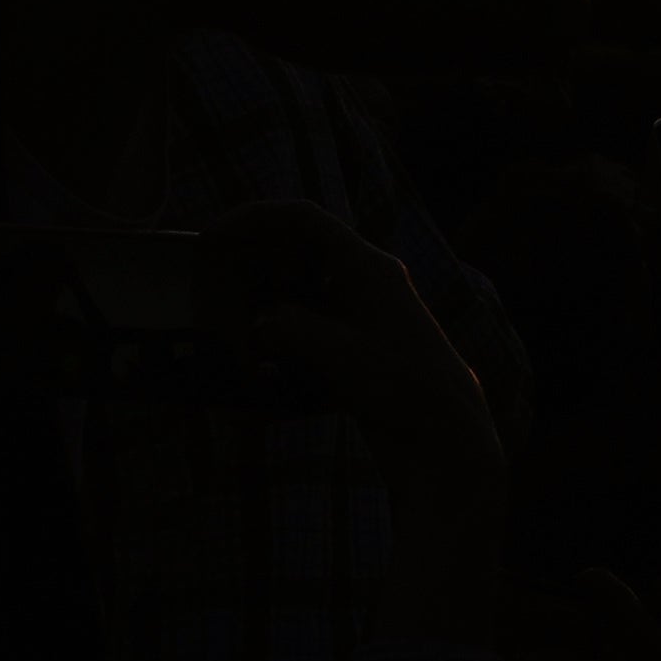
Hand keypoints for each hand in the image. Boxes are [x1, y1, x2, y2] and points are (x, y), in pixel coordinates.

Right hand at [197, 201, 506, 644]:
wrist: (447, 440)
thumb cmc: (406, 389)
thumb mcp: (342, 354)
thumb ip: (291, 329)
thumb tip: (257, 326)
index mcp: (368, 269)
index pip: (306, 222)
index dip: (257, 220)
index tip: (213, 238)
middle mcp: (365, 286)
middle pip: (297, 258)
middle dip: (254, 270)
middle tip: (213, 292)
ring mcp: (360, 320)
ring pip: (298, 300)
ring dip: (264, 315)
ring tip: (232, 340)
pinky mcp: (355, 354)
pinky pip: (306, 339)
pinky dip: (281, 351)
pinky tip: (263, 382)